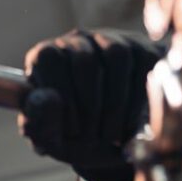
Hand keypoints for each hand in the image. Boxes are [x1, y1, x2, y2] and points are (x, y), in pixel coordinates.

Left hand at [19, 30, 161, 180]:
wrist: (114, 139)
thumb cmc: (75, 136)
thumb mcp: (53, 139)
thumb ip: (39, 126)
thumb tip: (41, 107)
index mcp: (46, 58)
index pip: (49, 58)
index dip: (61, 95)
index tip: (70, 130)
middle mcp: (76, 42)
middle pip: (84, 59)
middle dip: (89, 105)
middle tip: (92, 138)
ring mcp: (110, 41)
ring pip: (115, 56)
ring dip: (114, 102)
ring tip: (110, 135)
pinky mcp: (140, 50)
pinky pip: (142, 64)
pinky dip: (136, 99)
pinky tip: (128, 125)